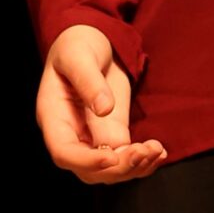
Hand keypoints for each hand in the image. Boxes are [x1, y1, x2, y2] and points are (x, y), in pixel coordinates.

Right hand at [36, 25, 167, 186]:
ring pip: (109, 170)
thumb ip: (89, 81)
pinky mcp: (111, 134)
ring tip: (156, 150)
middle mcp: (70, 133)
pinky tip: (160, 152)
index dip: (86, 161)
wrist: (92, 42)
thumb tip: (104, 108)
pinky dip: (143, 160)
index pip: (63, 152)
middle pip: (88, 170)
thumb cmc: (78, 45)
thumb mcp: (79, 56)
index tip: (112, 158)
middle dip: (118, 167)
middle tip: (144, 151)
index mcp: (53, 116)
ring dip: (134, 167)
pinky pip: (124, 157)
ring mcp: (91, 137)